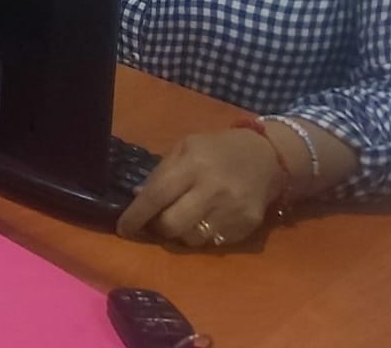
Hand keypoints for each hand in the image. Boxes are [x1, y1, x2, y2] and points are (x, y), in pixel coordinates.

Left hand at [116, 128, 283, 247]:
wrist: (268, 156)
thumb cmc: (218, 149)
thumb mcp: (185, 147)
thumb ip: (161, 172)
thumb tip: (137, 198)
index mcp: (193, 164)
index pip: (157, 195)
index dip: (136, 215)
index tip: (123, 229)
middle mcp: (213, 189)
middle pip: (173, 225)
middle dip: (158, 228)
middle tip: (156, 221)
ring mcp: (232, 210)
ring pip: (192, 240)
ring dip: (181, 233)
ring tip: (184, 218)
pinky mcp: (246, 226)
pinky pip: (214, 243)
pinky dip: (203, 235)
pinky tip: (206, 219)